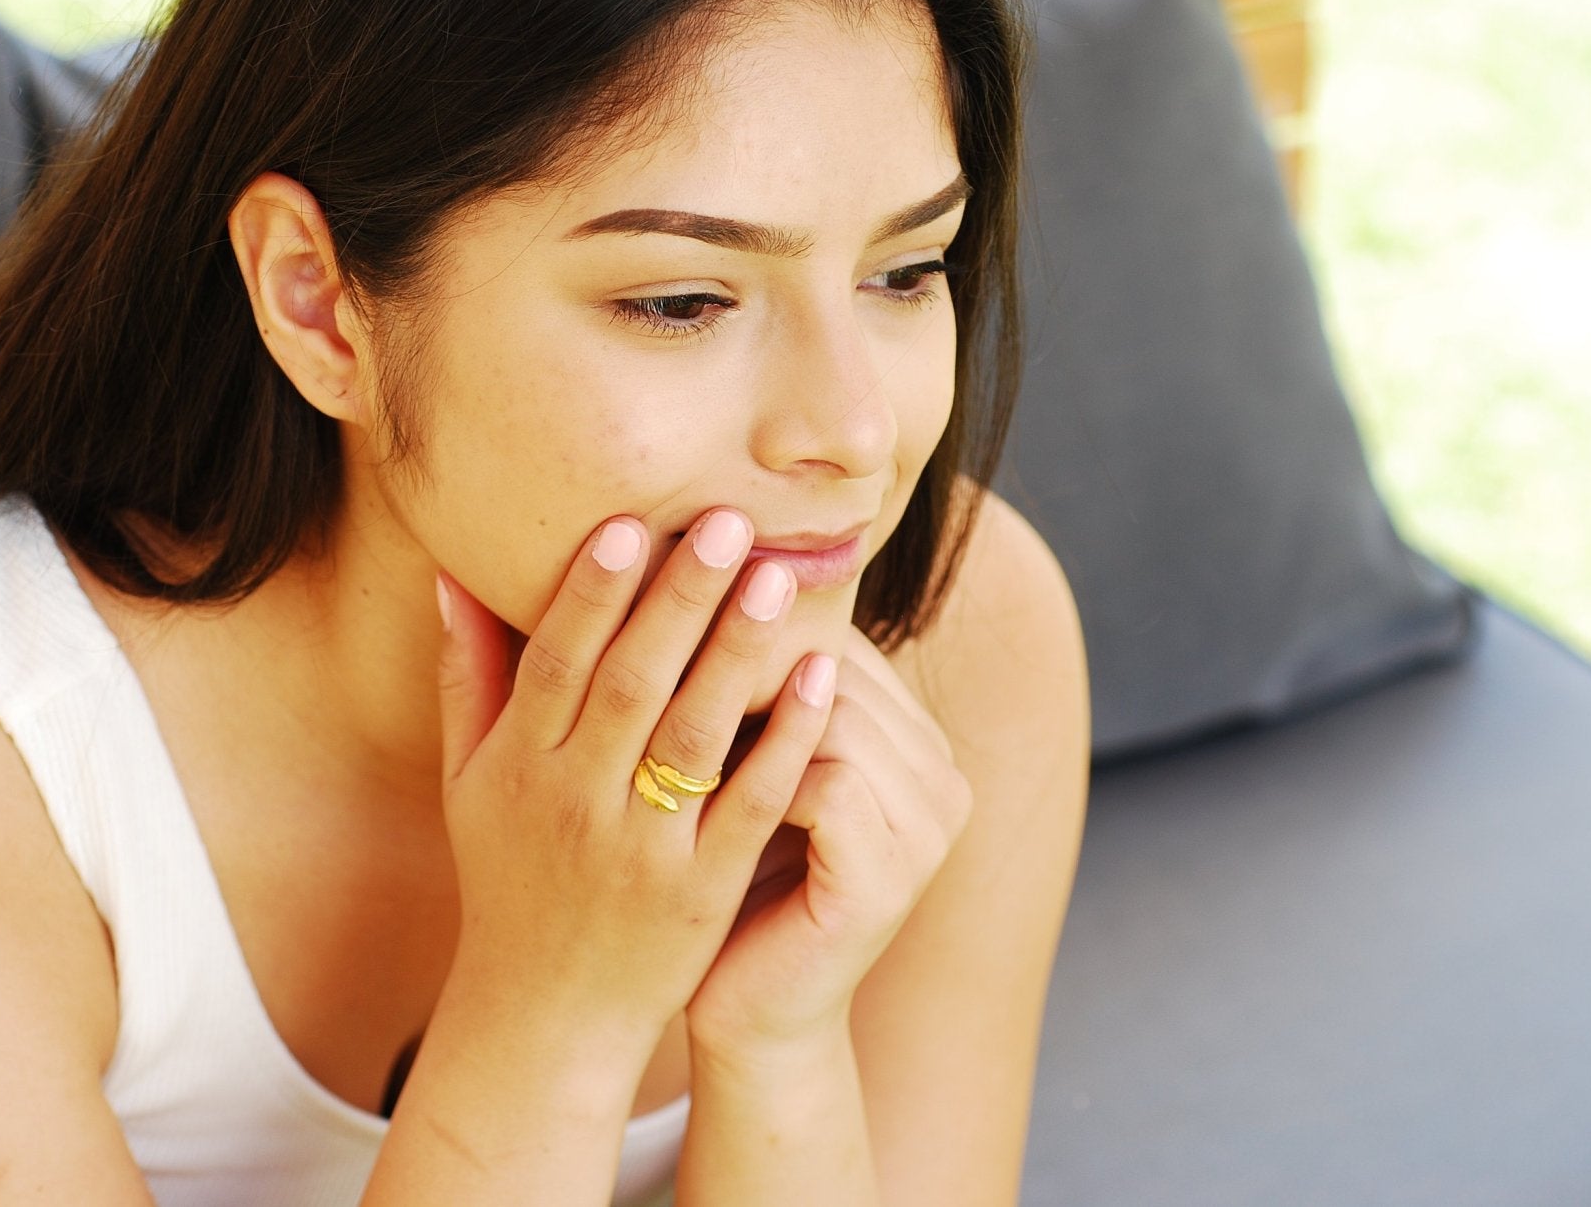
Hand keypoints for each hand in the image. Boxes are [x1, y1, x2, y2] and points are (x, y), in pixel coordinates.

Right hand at [430, 509, 838, 1050]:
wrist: (546, 1015)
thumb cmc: (508, 877)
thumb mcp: (467, 782)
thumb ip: (467, 676)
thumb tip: (453, 574)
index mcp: (518, 767)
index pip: (554, 663)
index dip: (589, 594)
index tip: (629, 525)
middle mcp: (574, 803)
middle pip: (629, 686)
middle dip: (680, 602)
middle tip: (729, 524)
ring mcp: (642, 850)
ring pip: (693, 738)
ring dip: (738, 655)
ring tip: (780, 582)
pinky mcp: (703, 891)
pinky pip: (750, 806)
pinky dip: (786, 742)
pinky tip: (821, 682)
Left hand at [685, 625, 974, 1052]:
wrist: (749, 1017)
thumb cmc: (733, 884)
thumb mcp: (746, 773)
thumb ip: (751, 692)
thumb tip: (682, 574)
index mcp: (914, 740)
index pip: (836, 641)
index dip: (746, 616)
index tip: (663, 590)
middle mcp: (940, 776)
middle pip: (839, 666)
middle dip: (742, 644)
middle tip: (650, 617)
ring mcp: (929, 828)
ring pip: (835, 712)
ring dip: (743, 696)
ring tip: (659, 682)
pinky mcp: (894, 875)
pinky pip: (826, 781)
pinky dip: (755, 764)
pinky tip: (686, 763)